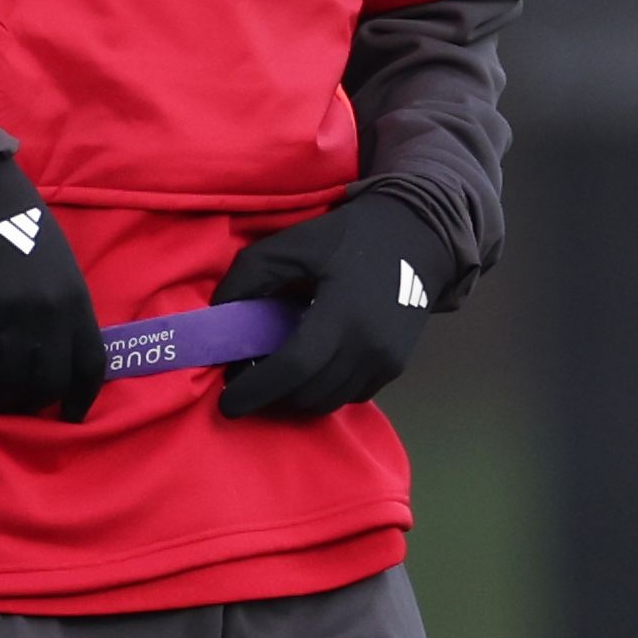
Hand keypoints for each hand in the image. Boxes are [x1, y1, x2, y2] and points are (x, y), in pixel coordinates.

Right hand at [0, 158, 105, 419]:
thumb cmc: (17, 226)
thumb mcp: (57, 267)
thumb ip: (61, 311)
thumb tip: (52, 358)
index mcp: (76, 301)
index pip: (88, 366)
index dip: (80, 399)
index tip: (69, 417)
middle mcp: (48, 315)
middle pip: (45, 384)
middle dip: (29, 402)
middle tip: (13, 402)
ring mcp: (10, 317)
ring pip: (5, 383)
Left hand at [212, 185, 450, 417]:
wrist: (419, 236)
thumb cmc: (350, 236)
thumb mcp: (294, 243)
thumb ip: (250, 275)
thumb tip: (218, 315)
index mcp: (343, 314)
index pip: (293, 369)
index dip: (255, 389)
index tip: (226, 401)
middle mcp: (369, 347)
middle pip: (308, 394)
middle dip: (269, 398)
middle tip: (243, 384)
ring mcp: (386, 362)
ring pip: (328, 402)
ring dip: (295, 399)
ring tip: (272, 379)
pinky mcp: (394, 367)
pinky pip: (350, 396)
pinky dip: (322, 393)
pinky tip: (308, 371)